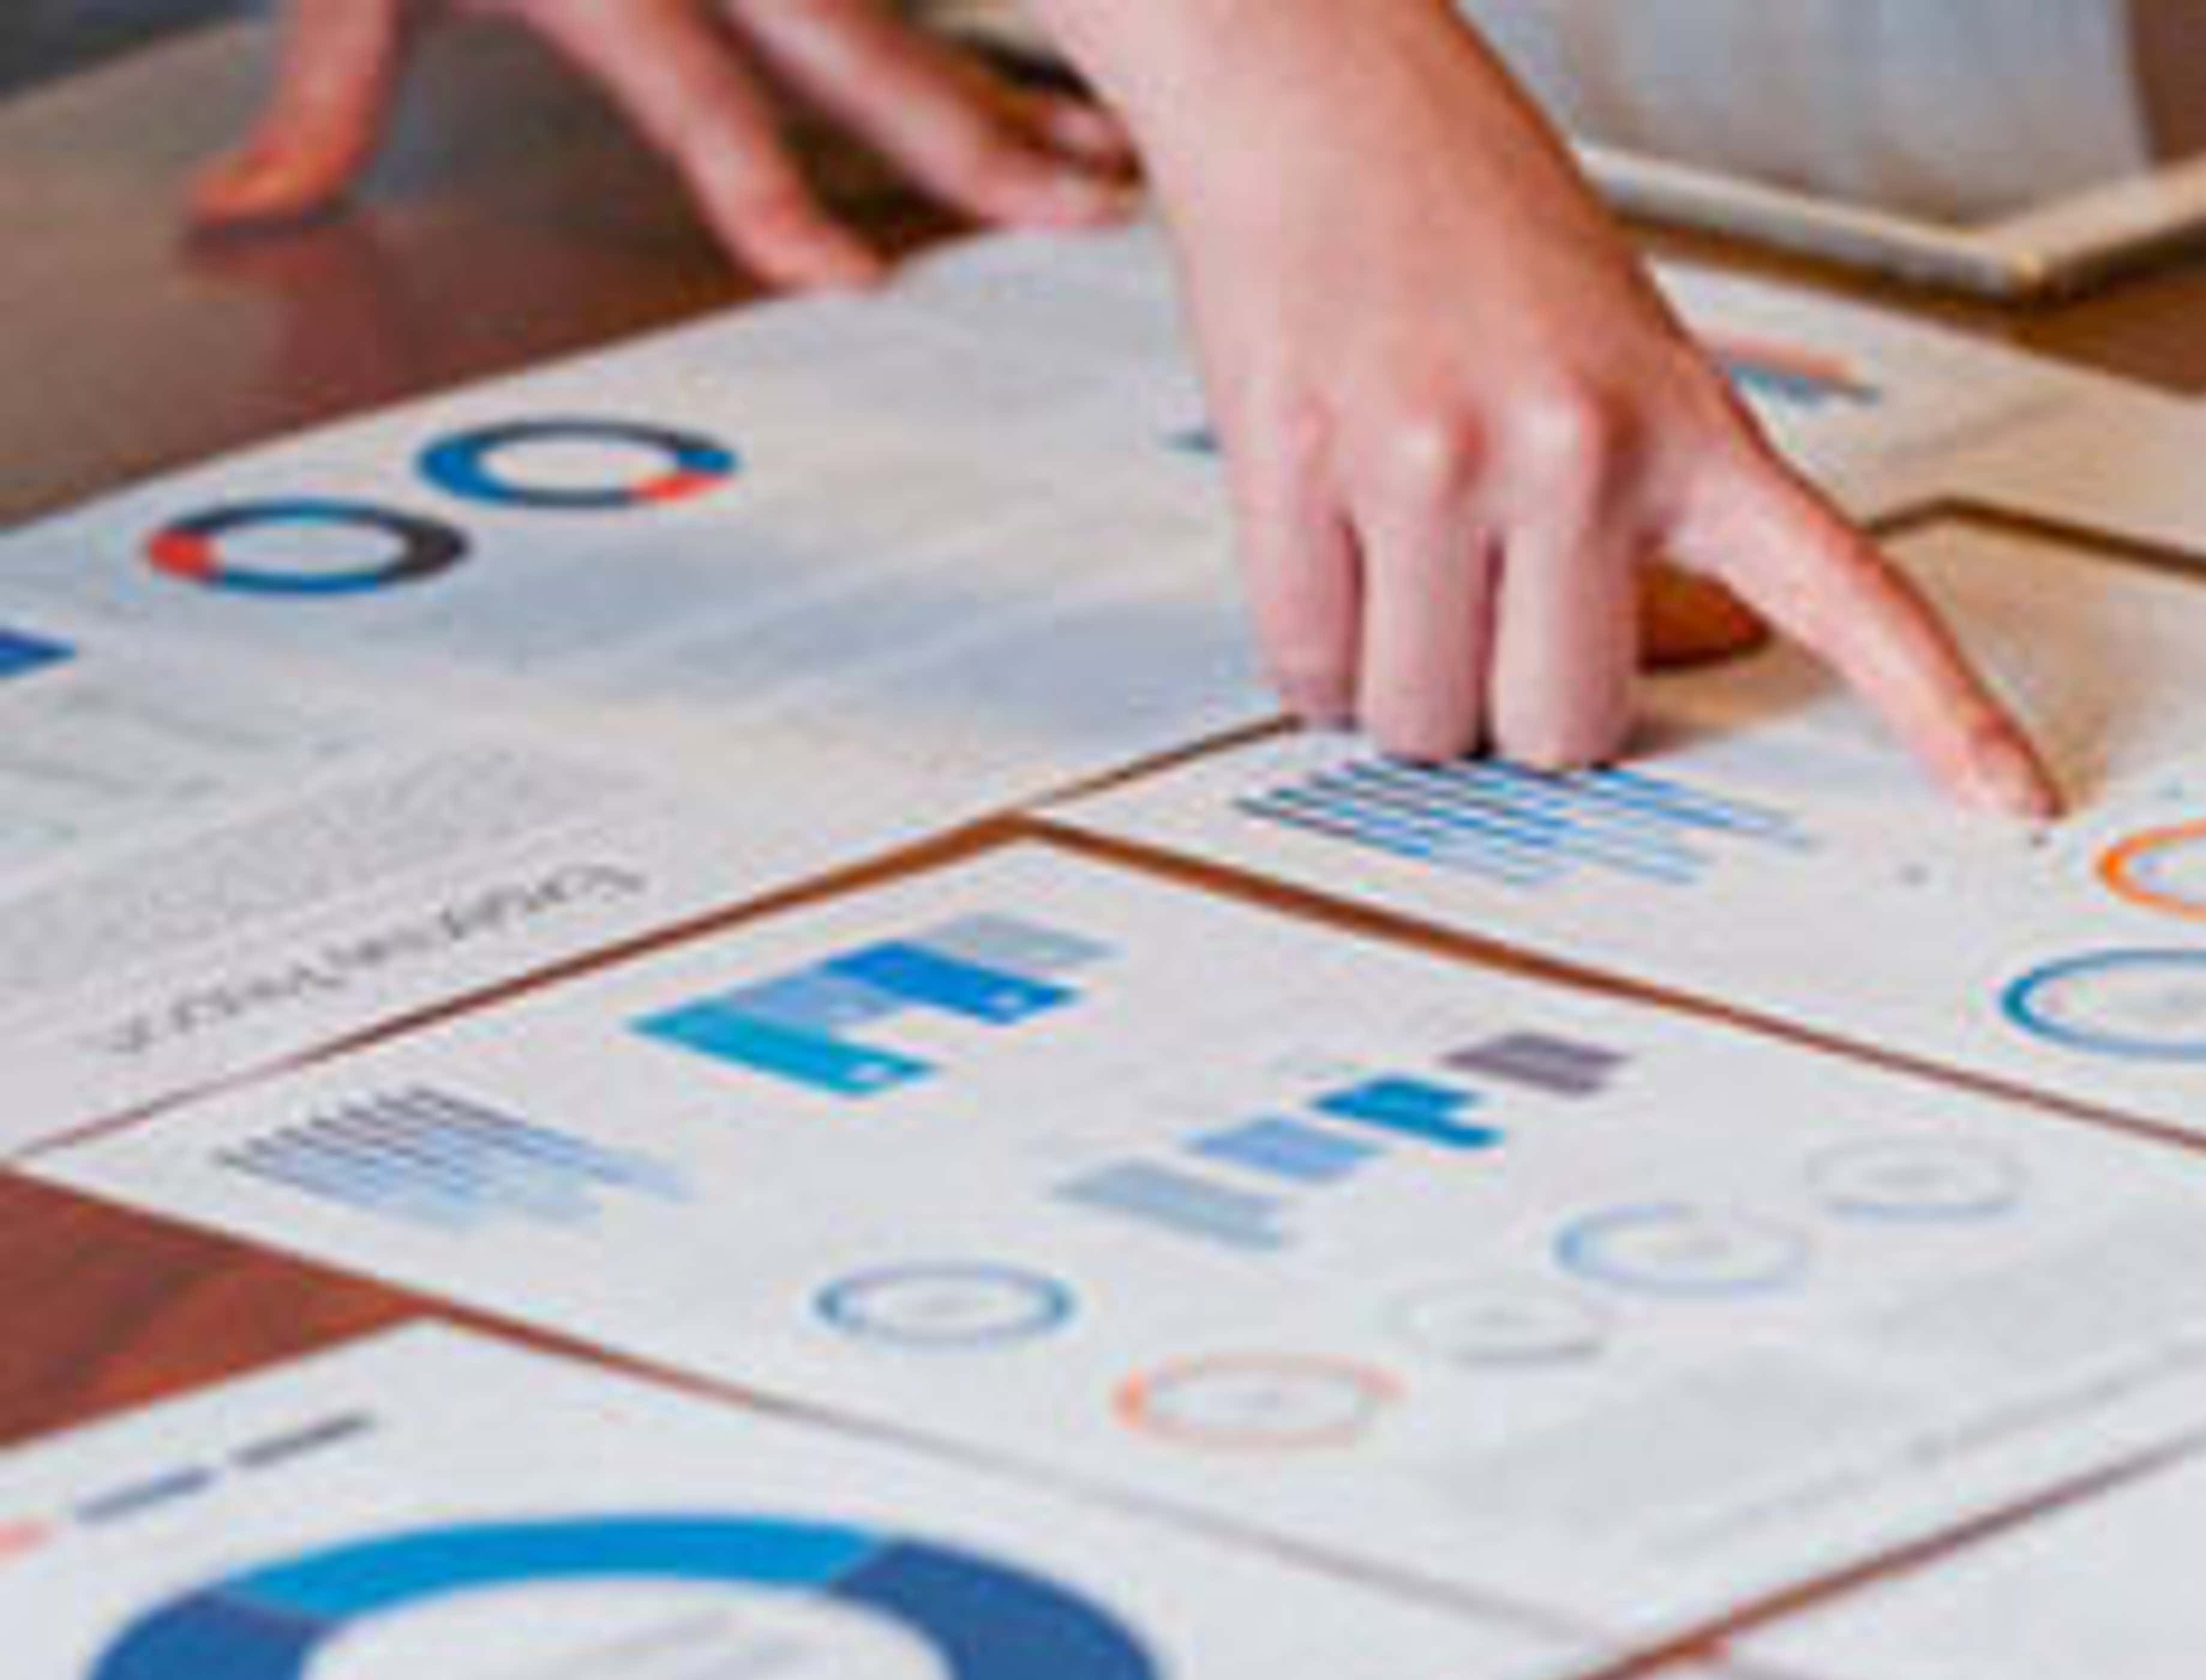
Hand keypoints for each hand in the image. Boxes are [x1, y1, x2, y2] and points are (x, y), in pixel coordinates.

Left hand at [193, 0, 1135, 288]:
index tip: (846, 275)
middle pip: (858, 40)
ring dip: (1015, 78)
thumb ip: (330, 88)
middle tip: (1083, 207)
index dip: (771, 192)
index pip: (703, 97)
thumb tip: (246, 213)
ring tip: (1105, 151)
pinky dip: (996, 17)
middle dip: (974, 138)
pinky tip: (1080, 62)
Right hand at [1044, 0, 2056, 814]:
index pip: (1843, 593)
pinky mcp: (1299, 472)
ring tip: (1401, 568)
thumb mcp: (1622, 354)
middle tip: (1491, 617)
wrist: (1319, 85)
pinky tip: (1335, 562)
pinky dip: (1317, 658)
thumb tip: (1664, 662)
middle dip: (1513, 705)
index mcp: (1684, 422)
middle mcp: (1569, 447)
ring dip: (1404, 684)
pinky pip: (1311, 672)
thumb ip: (1654, 517)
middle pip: (1562, 733)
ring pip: (1424, 723)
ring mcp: (1430, 464)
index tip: (2014, 802)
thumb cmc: (1470, 220)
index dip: (1936, 712)